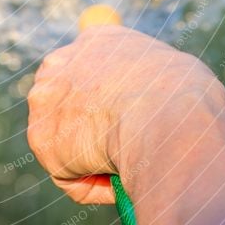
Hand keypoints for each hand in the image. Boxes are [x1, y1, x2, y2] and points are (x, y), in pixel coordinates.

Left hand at [27, 25, 224, 204]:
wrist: (166, 122)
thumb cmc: (184, 98)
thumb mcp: (175, 73)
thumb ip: (149, 83)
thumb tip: (147, 106)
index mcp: (98, 39)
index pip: (90, 62)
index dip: (103, 91)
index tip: (118, 114)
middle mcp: (63, 61)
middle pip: (68, 101)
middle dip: (86, 126)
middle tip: (119, 151)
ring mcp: (46, 99)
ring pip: (67, 141)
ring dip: (91, 159)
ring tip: (129, 166)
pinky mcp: (41, 138)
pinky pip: (67, 174)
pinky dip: (90, 184)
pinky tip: (118, 177)